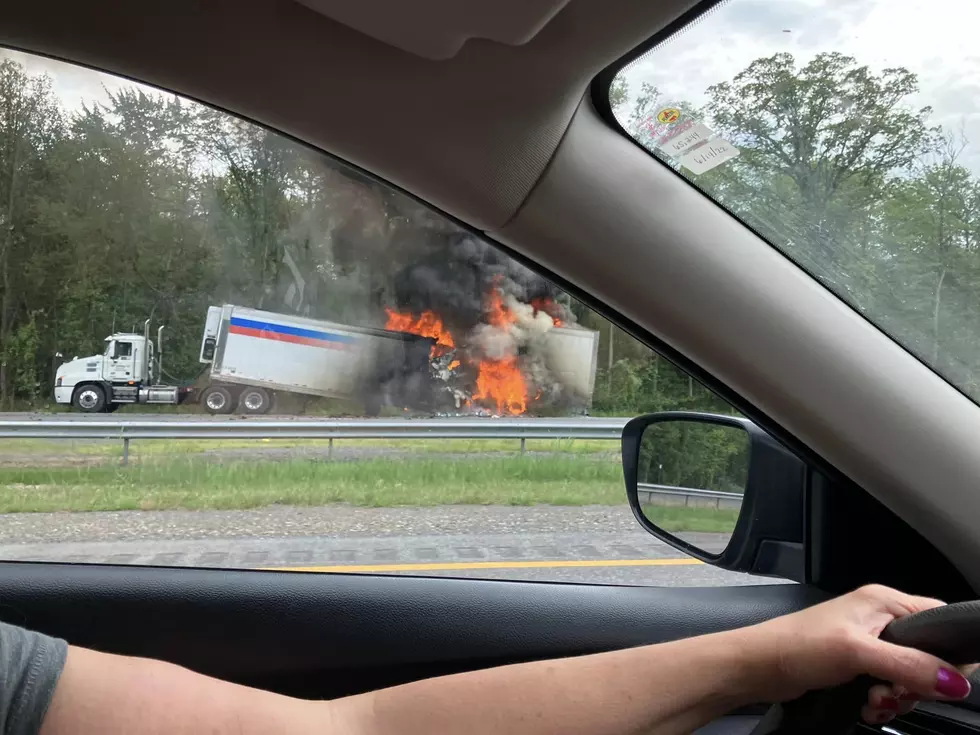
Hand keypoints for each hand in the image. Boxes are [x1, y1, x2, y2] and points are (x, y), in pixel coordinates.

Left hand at [740, 584, 974, 725]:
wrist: (759, 665)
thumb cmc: (797, 644)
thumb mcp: (858, 653)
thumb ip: (908, 664)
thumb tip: (953, 680)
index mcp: (884, 601)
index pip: (939, 619)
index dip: (947, 653)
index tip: (938, 680)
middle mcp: (879, 618)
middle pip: (927, 655)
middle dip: (916, 683)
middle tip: (892, 692)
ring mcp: (868, 642)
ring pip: (909, 676)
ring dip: (896, 697)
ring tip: (873, 701)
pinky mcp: (857, 664)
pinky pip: (888, 687)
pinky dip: (882, 702)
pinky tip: (865, 706)